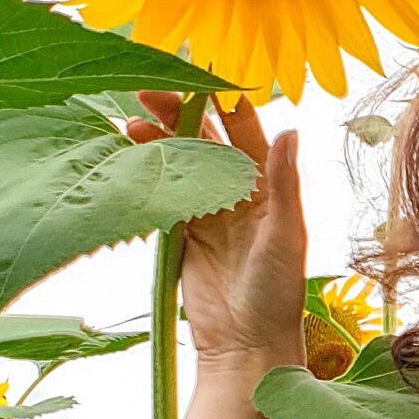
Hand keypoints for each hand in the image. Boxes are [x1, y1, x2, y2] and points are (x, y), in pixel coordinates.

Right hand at [128, 95, 307, 373]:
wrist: (247, 346)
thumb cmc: (277, 293)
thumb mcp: (285, 234)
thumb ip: (282, 183)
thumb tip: (291, 129)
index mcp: (268, 187)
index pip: (244, 130)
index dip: (222, 100)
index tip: (198, 72)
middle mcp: (239, 194)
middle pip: (205, 141)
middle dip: (177, 114)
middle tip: (146, 93)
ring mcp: (209, 214)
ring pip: (180, 165)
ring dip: (157, 142)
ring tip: (130, 123)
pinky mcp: (184, 236)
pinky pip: (164, 196)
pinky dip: (146, 176)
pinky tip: (127, 157)